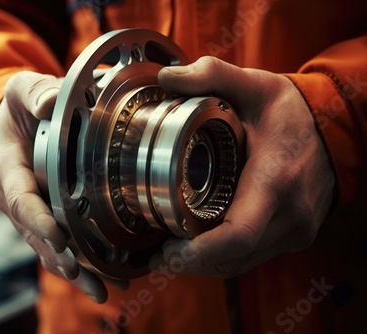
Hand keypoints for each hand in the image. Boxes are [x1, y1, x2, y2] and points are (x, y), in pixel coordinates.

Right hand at [0, 71, 110, 302]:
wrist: (16, 122)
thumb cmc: (20, 107)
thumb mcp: (23, 90)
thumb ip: (34, 94)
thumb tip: (50, 103)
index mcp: (9, 171)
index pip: (20, 201)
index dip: (39, 222)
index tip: (59, 240)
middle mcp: (17, 199)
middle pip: (37, 236)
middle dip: (62, 260)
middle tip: (87, 279)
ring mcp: (32, 212)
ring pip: (50, 248)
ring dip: (77, 271)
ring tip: (104, 290)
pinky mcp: (48, 216)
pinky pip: (63, 244)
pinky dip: (85, 262)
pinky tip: (111, 277)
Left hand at [153, 56, 335, 277]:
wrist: (338, 126)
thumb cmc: (292, 110)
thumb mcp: (254, 83)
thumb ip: (211, 75)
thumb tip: (166, 78)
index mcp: (275, 179)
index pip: (239, 233)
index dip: (199, 252)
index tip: (168, 252)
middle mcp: (290, 214)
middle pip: (233, 257)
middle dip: (192, 262)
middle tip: (159, 254)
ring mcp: (296, 229)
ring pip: (242, 263)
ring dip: (206, 265)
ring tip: (173, 254)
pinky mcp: (296, 234)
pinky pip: (254, 257)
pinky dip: (225, 257)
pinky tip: (202, 246)